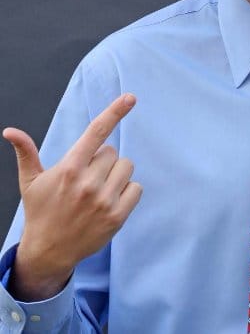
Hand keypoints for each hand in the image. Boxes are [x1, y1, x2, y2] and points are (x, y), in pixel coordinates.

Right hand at [3, 93, 142, 300]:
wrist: (49, 252)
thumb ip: (26, 153)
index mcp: (69, 168)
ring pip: (127, 167)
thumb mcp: (31, 181)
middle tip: (86, 178)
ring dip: (116, 174)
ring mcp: (104, 201)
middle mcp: (88, 183)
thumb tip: (10, 131)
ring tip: (98, 189)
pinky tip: (109, 201)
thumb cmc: (41, 211)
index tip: (130, 98)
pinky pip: (136, 188)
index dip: (114, 112)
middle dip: (102, 161)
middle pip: (113, 152)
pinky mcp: (117, 217)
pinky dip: (127, 191)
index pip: (96, 132)